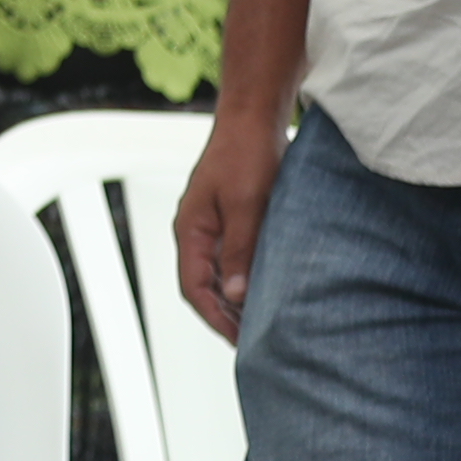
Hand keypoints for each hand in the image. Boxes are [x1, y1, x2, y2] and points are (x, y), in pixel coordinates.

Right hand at [175, 92, 288, 342]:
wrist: (253, 118)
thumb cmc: (247, 155)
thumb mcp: (246, 205)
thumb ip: (240, 250)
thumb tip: (238, 295)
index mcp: (190, 231)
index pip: (194, 288)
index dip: (214, 318)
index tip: (240, 342)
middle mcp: (197, 232)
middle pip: (204, 286)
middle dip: (225, 315)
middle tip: (256, 342)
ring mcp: (213, 226)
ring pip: (220, 274)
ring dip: (237, 299)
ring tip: (264, 322)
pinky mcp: (233, 219)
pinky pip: (234, 258)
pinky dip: (248, 279)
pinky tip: (270, 288)